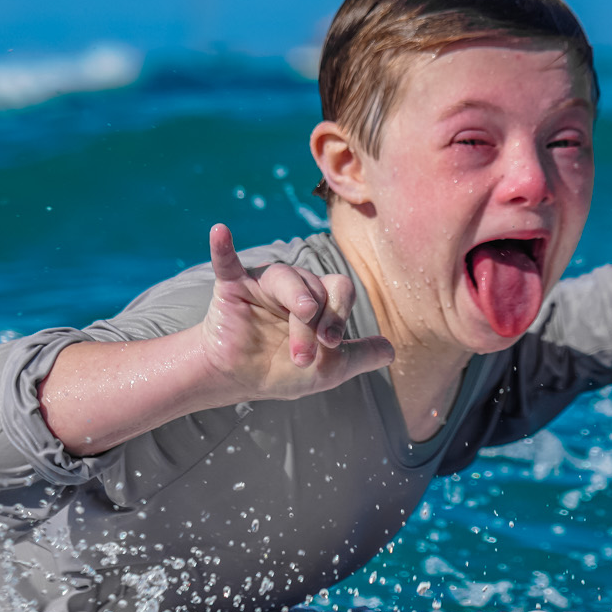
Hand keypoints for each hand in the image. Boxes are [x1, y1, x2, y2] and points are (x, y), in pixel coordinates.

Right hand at [192, 223, 396, 400]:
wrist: (239, 380)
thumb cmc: (284, 370)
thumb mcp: (329, 369)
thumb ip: (361, 356)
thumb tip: (391, 350)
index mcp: (319, 298)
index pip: (340, 290)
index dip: (340, 314)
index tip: (330, 345)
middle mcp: (295, 284)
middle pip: (315, 288)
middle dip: (313, 325)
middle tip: (303, 358)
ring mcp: (263, 283)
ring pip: (285, 277)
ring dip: (294, 303)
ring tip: (301, 317)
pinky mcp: (232, 287)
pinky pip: (228, 263)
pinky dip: (224, 248)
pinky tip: (220, 231)